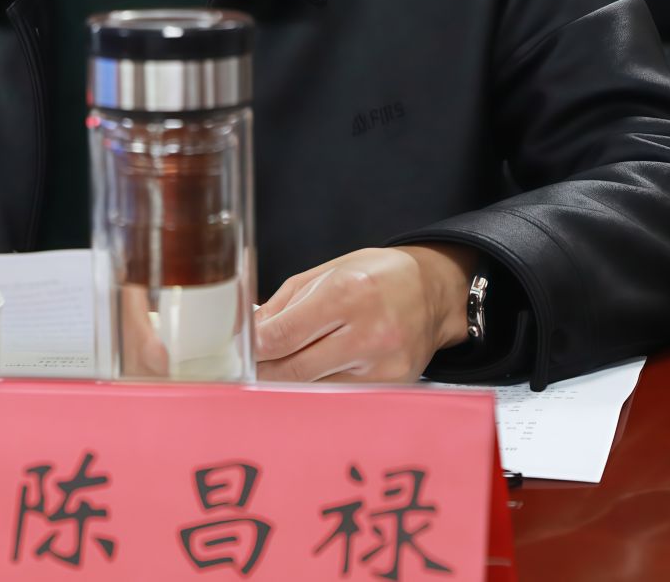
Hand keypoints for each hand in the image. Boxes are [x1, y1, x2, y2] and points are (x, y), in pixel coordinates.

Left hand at [252, 243, 476, 382]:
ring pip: (313, 389)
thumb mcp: (324, 273)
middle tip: (246, 368)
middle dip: (263, 371)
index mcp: (346, 294)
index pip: (283, 336)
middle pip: (293, 370)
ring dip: (288, 383)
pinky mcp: (392, 387)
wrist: (432, 292)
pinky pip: (338, 396)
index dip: (253, 348)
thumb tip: (247, 335)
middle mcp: (367, 333)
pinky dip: (318, 389)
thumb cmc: (374, 276)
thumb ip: (282, 305)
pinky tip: (312, 376)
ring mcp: (383, 366)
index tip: (237, 351)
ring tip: (277, 369)